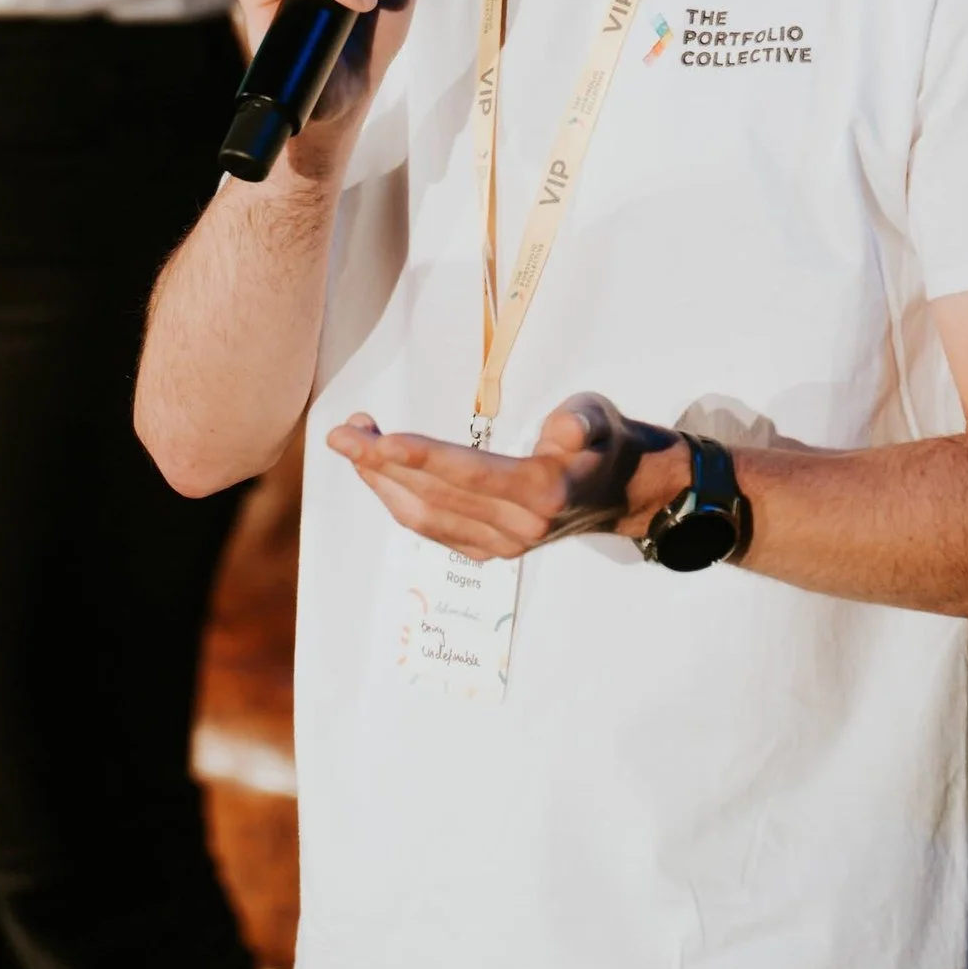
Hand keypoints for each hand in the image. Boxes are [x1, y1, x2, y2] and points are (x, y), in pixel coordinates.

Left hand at [326, 393, 689, 559]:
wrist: (625, 492)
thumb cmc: (604, 441)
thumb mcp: (601, 417)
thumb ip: (581, 422)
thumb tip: (563, 432)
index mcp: (543, 492)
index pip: (469, 474)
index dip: (421, 457)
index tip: (378, 439)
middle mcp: (519, 527)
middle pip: (435, 496)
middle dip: (381, 463)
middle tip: (342, 432)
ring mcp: (502, 545)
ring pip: (424, 516)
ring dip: (380, 481)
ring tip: (351, 443)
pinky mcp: (490, 551)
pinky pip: (432, 528)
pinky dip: (397, 501)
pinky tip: (377, 474)